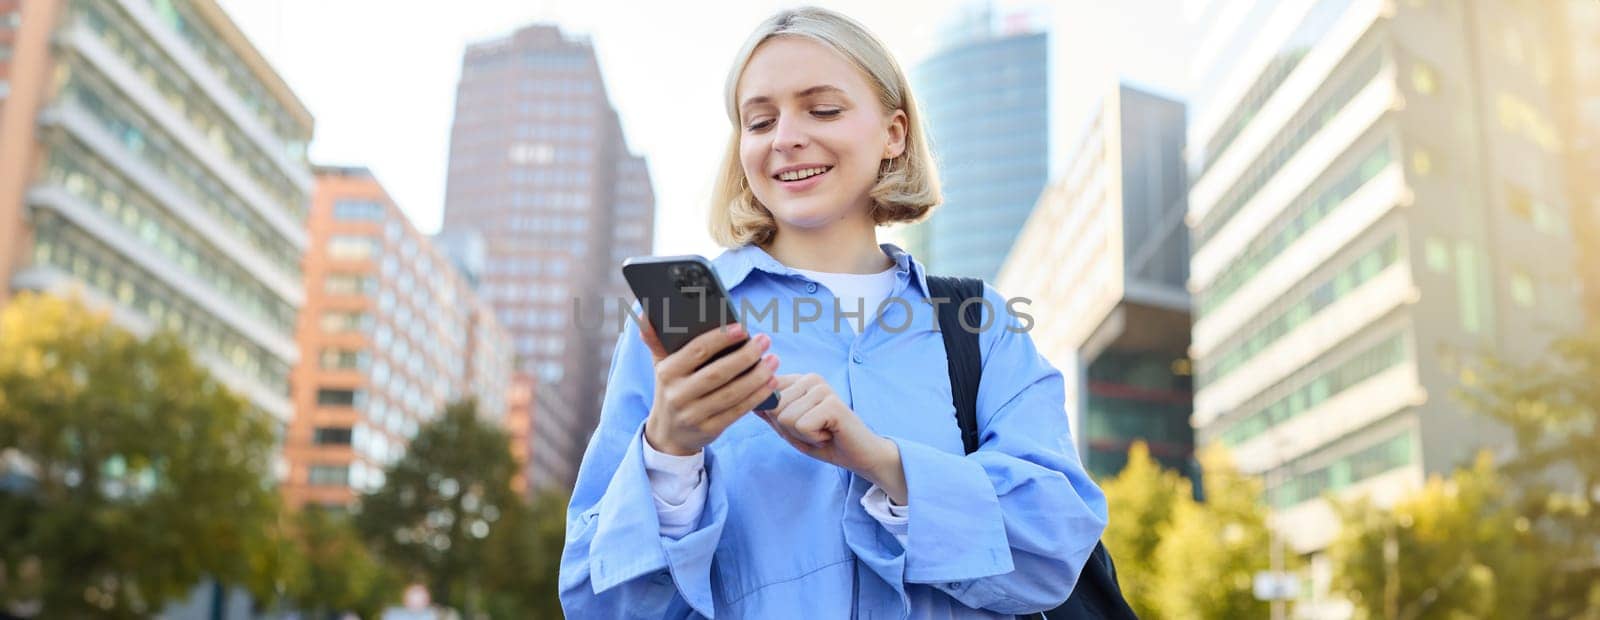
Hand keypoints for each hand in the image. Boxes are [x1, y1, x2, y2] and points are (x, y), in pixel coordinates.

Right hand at [638, 319, 779, 455]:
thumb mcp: (661, 366)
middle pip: (718, 373)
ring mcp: (694, 415)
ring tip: (773, 359)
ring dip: (757, 376)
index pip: (696, 351)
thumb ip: (656, 340)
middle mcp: (678, 395)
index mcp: (667, 373)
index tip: (742, 328)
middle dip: (745, 355)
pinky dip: (757, 396)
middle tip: (765, 340)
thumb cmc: (671, 389)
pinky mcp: (710, 430)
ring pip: (731, 393)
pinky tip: (771, 382)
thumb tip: (644, 313)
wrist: (668, 434)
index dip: (720, 339)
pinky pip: (737, 411)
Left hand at [758, 374, 906, 502]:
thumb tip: (748, 402)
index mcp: (798, 380)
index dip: (777, 420)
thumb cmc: (824, 440)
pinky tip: (828, 434)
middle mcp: (810, 378)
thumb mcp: (790, 428)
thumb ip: (770, 414)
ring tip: (821, 432)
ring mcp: (822, 388)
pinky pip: (801, 426)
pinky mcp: (832, 402)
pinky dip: (812, 438)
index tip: (800, 425)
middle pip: (773, 409)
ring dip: (802, 435)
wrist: (858, 455)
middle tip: (813, 431)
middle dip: (789, 430)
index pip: (765, 395)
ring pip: (785, 418)